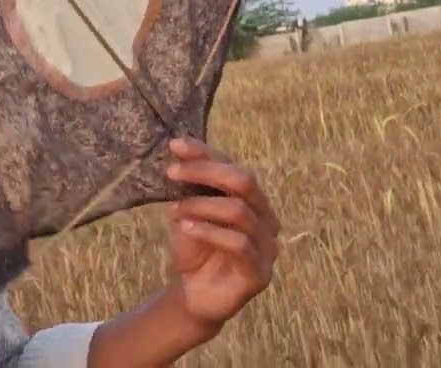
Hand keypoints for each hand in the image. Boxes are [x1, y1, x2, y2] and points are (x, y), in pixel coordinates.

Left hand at [165, 137, 279, 330]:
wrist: (195, 294)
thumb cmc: (195, 249)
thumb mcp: (188, 212)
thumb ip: (190, 186)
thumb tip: (178, 148)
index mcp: (252, 199)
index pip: (233, 166)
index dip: (205, 153)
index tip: (175, 145)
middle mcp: (266, 217)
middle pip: (244, 181)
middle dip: (205, 172)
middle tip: (172, 173)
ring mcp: (267, 245)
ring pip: (239, 211)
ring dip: (201, 205)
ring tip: (174, 209)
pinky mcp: (260, 272)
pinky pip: (238, 243)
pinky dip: (208, 231)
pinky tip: (184, 229)